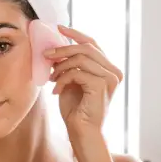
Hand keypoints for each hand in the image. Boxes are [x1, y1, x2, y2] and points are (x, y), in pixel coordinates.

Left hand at [47, 26, 121, 145]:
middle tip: (46, 55)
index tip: (58, 28)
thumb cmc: (77, 110)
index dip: (75, 34)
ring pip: (81, 58)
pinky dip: (63, 78)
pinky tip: (56, 90)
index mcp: (108, 69)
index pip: (93, 44)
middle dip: (63, 49)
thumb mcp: (72, 81)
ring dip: (61, 66)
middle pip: (87, 48)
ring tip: (52, 78)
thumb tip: (57, 47)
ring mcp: (110, 79)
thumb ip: (70, 64)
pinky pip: (77, 72)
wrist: (82, 132)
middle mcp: (114, 72)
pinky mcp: (101, 86)